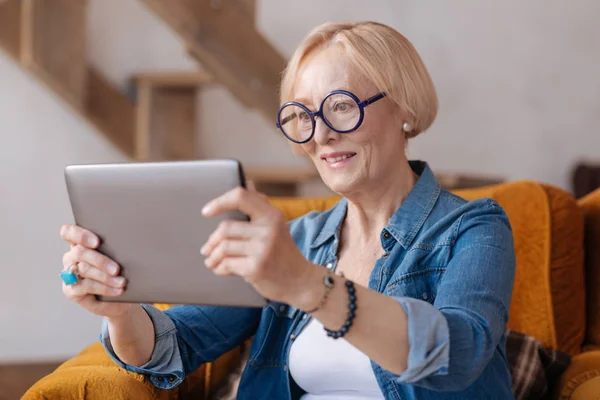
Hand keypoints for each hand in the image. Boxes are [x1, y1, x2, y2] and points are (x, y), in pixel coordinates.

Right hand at [60, 224, 136, 318]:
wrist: (119, 297)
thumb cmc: (119, 271)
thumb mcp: (118, 257)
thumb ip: (115, 248)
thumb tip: (127, 245)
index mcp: (80, 243)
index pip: (69, 232)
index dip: (80, 235)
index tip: (97, 242)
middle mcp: (71, 257)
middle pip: (79, 252)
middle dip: (100, 260)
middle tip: (117, 269)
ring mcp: (69, 274)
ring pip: (84, 269)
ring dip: (105, 276)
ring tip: (121, 282)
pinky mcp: (70, 290)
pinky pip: (86, 286)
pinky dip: (104, 288)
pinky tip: (117, 290)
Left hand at [200, 186, 318, 305]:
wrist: (300, 281)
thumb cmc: (283, 252)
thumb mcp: (276, 226)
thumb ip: (260, 207)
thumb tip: (248, 183)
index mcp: (272, 215)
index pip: (241, 197)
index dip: (219, 202)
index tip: (206, 212)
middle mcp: (268, 229)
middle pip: (225, 228)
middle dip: (211, 241)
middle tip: (206, 248)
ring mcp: (263, 249)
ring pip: (223, 247)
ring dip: (212, 256)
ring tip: (211, 261)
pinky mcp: (256, 268)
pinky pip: (227, 264)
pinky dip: (219, 268)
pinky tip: (220, 269)